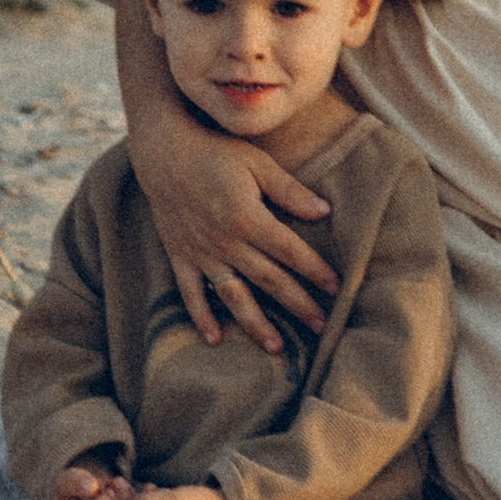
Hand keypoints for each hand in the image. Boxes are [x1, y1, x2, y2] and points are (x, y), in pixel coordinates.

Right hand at [130, 105, 339, 349]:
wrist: (162, 151)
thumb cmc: (215, 152)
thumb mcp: (256, 163)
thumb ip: (289, 191)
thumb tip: (324, 211)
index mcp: (247, 217)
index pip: (290, 251)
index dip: (316, 271)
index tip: (338, 289)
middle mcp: (225, 241)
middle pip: (268, 279)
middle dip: (298, 305)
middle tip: (323, 328)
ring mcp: (201, 252)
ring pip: (232, 295)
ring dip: (255, 323)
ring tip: (276, 348)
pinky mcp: (180, 255)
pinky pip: (190, 292)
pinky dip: (200, 316)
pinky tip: (214, 339)